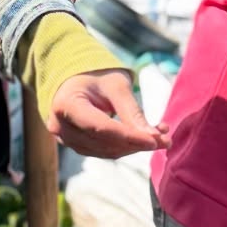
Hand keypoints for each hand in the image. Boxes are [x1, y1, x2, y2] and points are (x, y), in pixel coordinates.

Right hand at [48, 69, 170, 158]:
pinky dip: (125, 147)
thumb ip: (132, 111)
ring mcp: (65, 138)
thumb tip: (154, 138)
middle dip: (137, 143)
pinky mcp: (76, 145)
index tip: (155, 140)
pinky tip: (143, 138)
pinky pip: (104, 151)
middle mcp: (60, 126)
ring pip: (106, 151)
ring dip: (134, 147)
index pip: (101, 128)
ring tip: (159, 136)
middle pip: (104, 142)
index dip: (130, 137)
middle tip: (165, 139)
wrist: (75, 78)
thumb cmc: (95, 75)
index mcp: (66, 105)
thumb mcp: (116, 85)